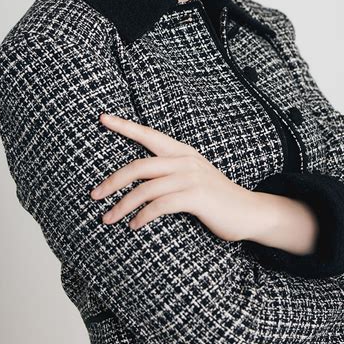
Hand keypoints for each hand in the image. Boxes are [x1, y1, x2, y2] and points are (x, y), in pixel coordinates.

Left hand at [90, 113, 254, 241]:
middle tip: (94, 195)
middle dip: (112, 181)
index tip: (102, 118)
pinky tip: (134, 225)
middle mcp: (184, 160)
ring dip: (122, 206)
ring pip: (145, 189)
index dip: (124, 126)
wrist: (249, 213)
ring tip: (108, 219)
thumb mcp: (192, 178)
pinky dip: (142, 216)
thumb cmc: (215, 199)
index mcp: (181, 152)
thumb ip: (170, 174)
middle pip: (138, 166)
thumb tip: (138, 182)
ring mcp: (191, 177)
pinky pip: (160, 205)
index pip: (148, 135)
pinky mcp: (196, 196)